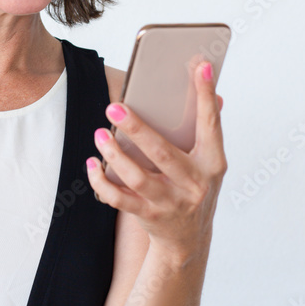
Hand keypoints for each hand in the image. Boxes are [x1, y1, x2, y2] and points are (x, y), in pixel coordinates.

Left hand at [86, 61, 227, 267]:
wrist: (188, 240)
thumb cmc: (194, 186)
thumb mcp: (208, 163)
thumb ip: (206, 130)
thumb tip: (212, 93)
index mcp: (213, 163)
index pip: (210, 124)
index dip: (205, 95)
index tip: (200, 65)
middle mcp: (194, 184)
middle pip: (162, 153)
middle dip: (137, 129)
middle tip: (113, 107)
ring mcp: (171, 203)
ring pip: (137, 177)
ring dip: (114, 154)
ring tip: (99, 134)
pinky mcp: (149, 217)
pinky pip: (119, 199)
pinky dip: (101, 182)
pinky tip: (92, 164)